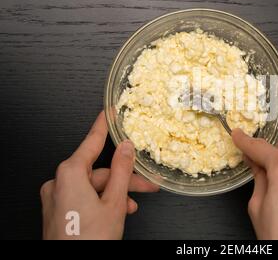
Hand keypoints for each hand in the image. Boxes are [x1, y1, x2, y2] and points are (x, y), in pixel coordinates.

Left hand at [40, 112, 158, 239]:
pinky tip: (117, 212)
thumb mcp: (115, 201)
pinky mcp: (58, 211)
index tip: (108, 113)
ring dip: (116, 194)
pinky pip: (83, 197)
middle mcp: (58, 182)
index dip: (103, 126)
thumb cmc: (90, 240)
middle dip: (124, 179)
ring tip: (132, 206)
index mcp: (69, 174)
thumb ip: (123, 170)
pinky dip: (102, 202)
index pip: (91, 142)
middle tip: (148, 184)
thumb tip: (127, 148)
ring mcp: (55, 198)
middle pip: (98, 171)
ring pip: (93, 186)